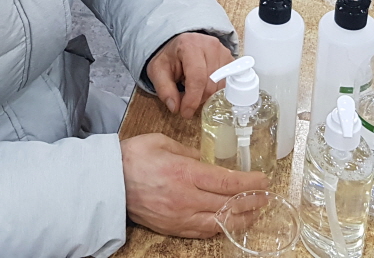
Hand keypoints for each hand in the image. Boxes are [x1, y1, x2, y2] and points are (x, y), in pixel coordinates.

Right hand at [120, 133, 268, 237]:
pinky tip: (231, 222)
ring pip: (220, 222)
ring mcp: (179, 216)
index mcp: (184, 173)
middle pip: (228, 204)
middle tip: (266, 197)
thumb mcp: (163, 142)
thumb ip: (190, 153)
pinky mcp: (172, 228)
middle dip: (252, 201)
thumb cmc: (132, 158)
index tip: (264, 180)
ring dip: (242, 218)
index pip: (227, 182)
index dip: (250, 183)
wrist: (107, 182)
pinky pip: (203, 231)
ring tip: (256, 212)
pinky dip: (221, 227)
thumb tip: (209, 162)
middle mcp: (185, 198)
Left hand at [147, 32, 234, 118]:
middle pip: (210, 84)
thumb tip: (175, 107)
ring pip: (220, 86)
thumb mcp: (158, 71)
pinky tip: (204, 87)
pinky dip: (215, 91)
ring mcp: (223, 52)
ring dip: (207, 95)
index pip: (197, 78)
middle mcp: (210, 46)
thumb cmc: (170, 58)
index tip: (185, 112)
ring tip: (193, 90)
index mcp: (189, 46)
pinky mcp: (230, 59)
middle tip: (186, 102)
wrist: (180, 44)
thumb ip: (164, 90)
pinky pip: (227, 83)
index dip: (192, 99)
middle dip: (198, 99)